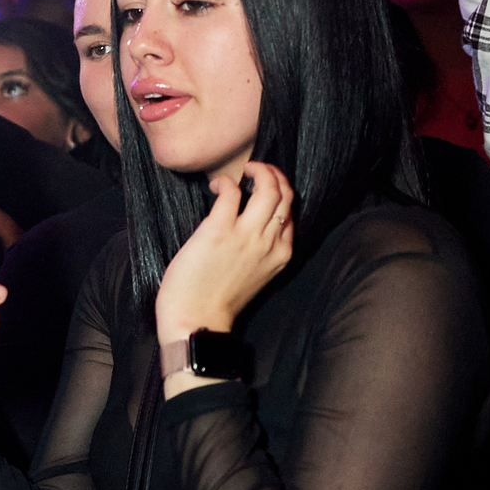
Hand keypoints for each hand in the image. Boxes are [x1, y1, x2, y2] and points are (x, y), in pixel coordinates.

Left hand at [153, 162, 293, 348]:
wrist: (197, 320)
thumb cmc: (217, 301)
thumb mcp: (255, 275)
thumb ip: (261, 251)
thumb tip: (249, 225)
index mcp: (281, 255)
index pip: (292, 213)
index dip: (281, 193)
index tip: (265, 187)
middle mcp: (270, 242)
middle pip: (286, 195)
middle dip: (275, 174)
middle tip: (256, 169)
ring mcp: (246, 235)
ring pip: (269, 188)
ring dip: (258, 170)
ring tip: (244, 170)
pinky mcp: (219, 230)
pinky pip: (231, 192)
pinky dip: (225, 182)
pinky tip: (216, 186)